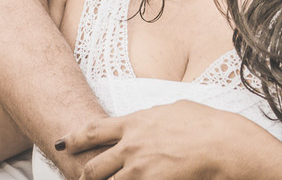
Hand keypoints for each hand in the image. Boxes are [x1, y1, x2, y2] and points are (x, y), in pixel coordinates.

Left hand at [58, 101, 256, 179]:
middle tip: (82, 179)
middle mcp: (130, 144)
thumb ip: (157, 115)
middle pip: (94, 166)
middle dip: (86, 176)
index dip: (74, 138)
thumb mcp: (175, 108)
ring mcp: (137, 166)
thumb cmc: (204, 124)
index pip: (93, 130)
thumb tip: (155, 115)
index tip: (62, 144)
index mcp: (135, 122)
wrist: (219, 142)